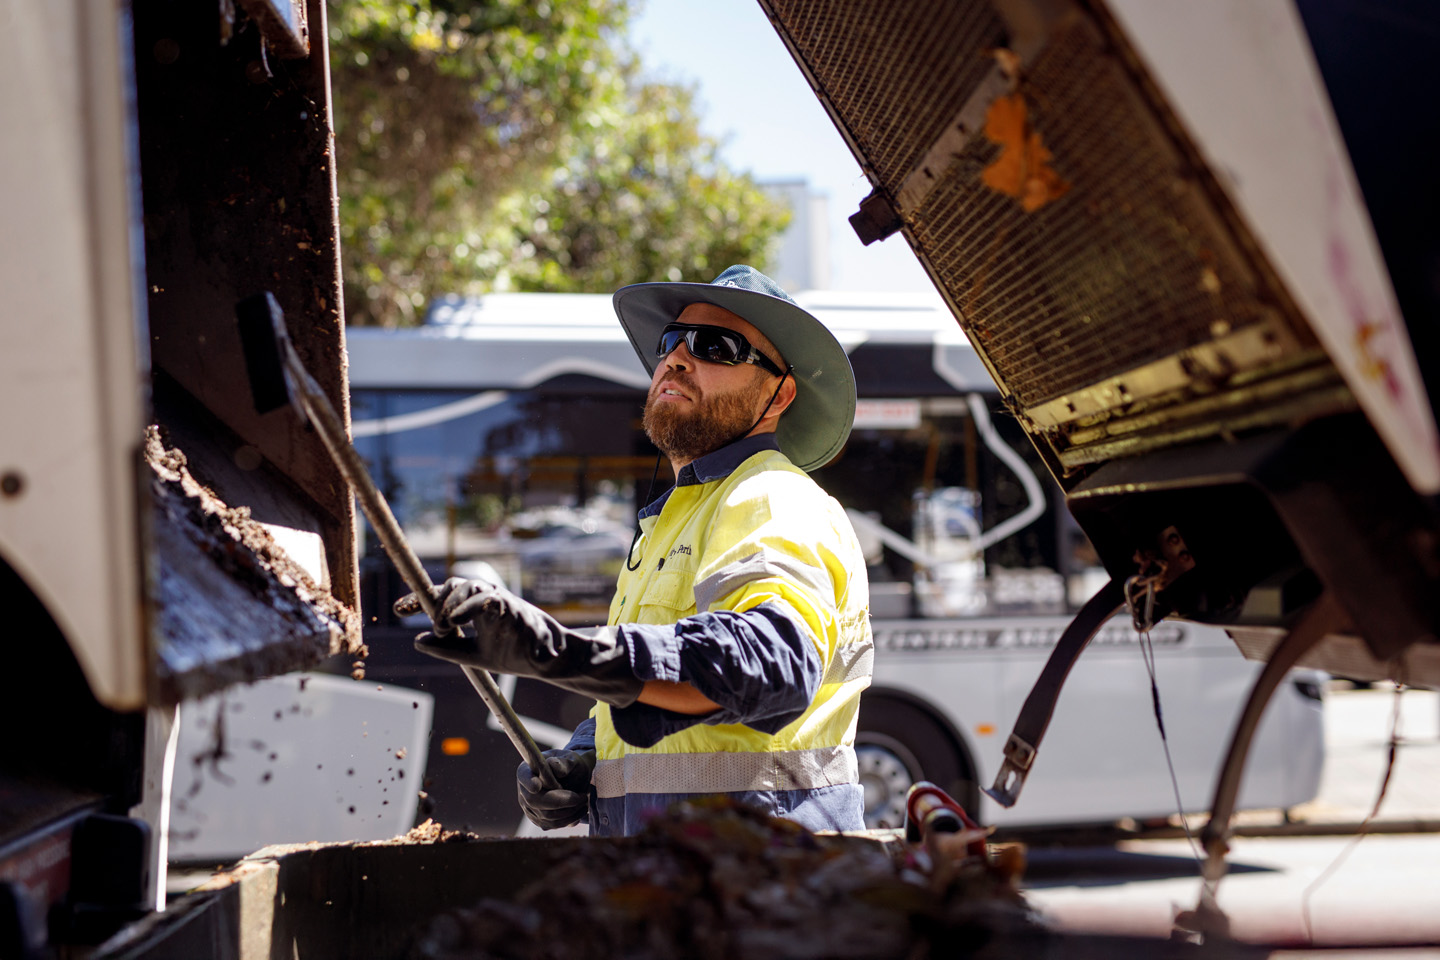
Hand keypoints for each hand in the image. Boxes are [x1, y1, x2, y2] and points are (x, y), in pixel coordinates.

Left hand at [395, 577, 643, 707]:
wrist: (550, 662)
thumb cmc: (516, 653)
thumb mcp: (475, 654)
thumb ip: (448, 647)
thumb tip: (417, 640)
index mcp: (476, 609)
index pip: (445, 595)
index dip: (421, 599)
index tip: (397, 609)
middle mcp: (488, 600)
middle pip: (457, 583)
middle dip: (438, 599)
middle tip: (436, 625)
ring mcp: (502, 603)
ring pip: (472, 586)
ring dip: (452, 602)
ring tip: (446, 625)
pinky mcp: (515, 611)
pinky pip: (490, 600)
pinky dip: (470, 607)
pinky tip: (457, 621)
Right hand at [517, 748, 594, 830]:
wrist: (575, 778)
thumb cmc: (571, 765)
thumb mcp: (570, 759)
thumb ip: (563, 762)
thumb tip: (553, 766)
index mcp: (528, 769)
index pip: (523, 776)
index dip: (528, 782)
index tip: (537, 786)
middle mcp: (524, 789)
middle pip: (534, 800)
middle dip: (560, 801)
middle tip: (581, 797)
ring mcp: (529, 806)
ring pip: (545, 815)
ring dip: (568, 811)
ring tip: (584, 802)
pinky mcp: (538, 819)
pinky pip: (551, 824)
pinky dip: (568, 820)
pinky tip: (579, 811)